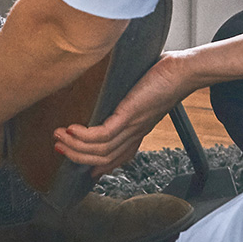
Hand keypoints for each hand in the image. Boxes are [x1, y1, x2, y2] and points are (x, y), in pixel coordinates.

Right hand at [51, 53, 193, 177]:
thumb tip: (117, 93)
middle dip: (77, 156)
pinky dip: (85, 136)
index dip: (99, 167)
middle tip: (58, 147)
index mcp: (138, 130)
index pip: (118, 157)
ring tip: (58, 136)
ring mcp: (132, 126)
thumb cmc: (165, 76)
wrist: (184, 72)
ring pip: (100, 151)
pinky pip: (103, 135)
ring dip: (75, 146)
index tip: (82, 169)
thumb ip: (130, 97)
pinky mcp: (130, 116)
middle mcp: (135, 133)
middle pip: (103, 159)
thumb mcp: (144, 92)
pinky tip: (72, 129)